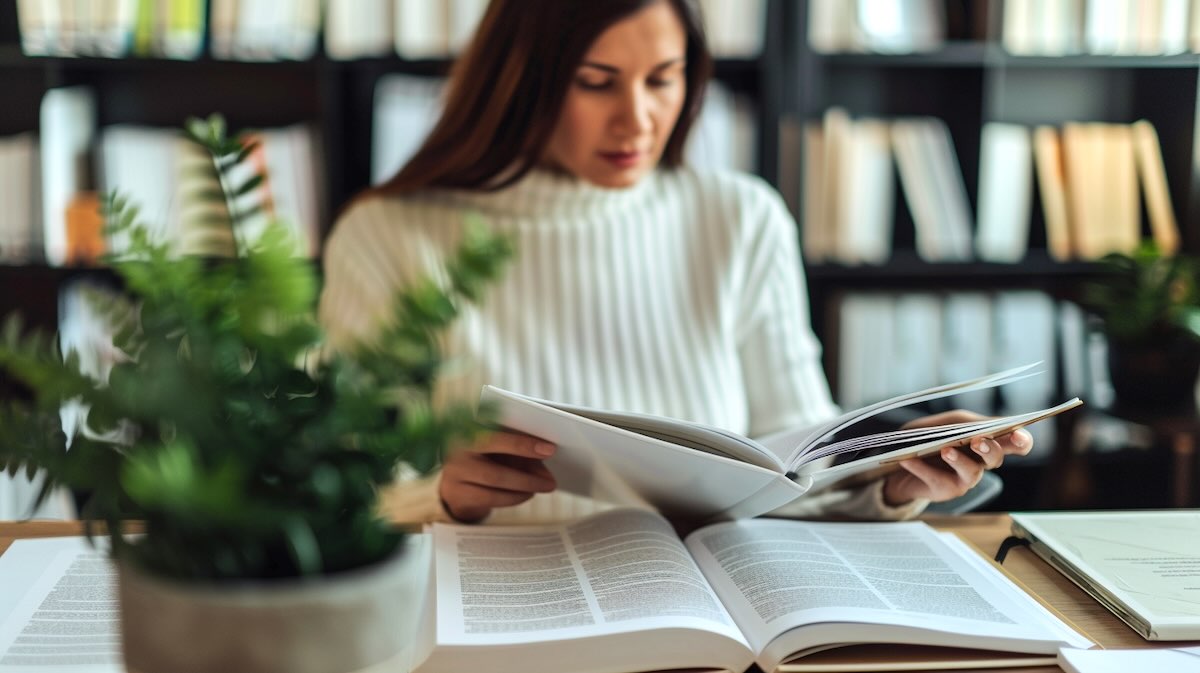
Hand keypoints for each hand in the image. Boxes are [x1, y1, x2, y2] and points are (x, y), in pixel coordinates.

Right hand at [438, 431, 557, 521]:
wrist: (453, 484)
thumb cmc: (483, 459)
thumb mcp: (499, 448)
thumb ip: (519, 452)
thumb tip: (544, 464)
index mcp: (470, 429)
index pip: (499, 434)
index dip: (524, 443)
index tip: (549, 449)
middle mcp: (458, 449)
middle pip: (496, 464)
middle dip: (528, 474)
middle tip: (550, 482)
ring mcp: (455, 473)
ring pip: (496, 481)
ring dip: (524, 486)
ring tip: (542, 487)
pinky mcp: (458, 494)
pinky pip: (491, 498)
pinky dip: (514, 497)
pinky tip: (526, 494)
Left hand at [882, 410, 1032, 506]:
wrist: (899, 460)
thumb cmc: (929, 438)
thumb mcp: (945, 424)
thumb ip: (963, 423)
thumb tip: (979, 426)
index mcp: (987, 441)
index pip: (1015, 442)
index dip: (1021, 440)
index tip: (1018, 435)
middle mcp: (981, 462)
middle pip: (996, 457)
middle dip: (990, 449)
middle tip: (977, 441)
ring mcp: (965, 478)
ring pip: (972, 472)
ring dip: (960, 460)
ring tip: (945, 451)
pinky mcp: (946, 490)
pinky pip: (938, 479)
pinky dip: (922, 468)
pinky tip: (909, 460)